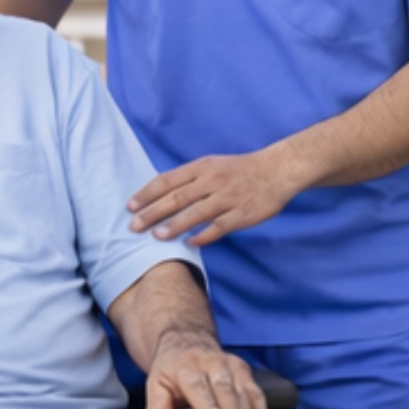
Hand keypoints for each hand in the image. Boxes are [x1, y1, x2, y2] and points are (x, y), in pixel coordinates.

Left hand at [127, 149, 302, 246]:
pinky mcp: (243, 214)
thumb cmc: (239, 170)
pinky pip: (220, 227)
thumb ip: (188, 178)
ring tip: (156, 237)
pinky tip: (190, 244)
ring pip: (196, 213)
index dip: (147, 194)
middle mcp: (212, 181)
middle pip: (176, 198)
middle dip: (152, 213)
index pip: (167, 180)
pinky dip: (204, 235)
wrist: (278, 169)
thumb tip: (159, 193)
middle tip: (133, 226)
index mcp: (201, 167)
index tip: (130, 206)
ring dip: (175, 225)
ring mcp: (228, 198)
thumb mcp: (211, 165)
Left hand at [143, 339, 265, 408]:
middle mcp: (210, 362)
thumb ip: (156, 407)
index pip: (197, 385)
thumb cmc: (171, 370)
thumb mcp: (157, 383)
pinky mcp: (243, 370)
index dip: (207, 403)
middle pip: (224, 387)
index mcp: (186, 366)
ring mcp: (230, 365)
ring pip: (243, 389)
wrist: (186, 342)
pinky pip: (256, 391)